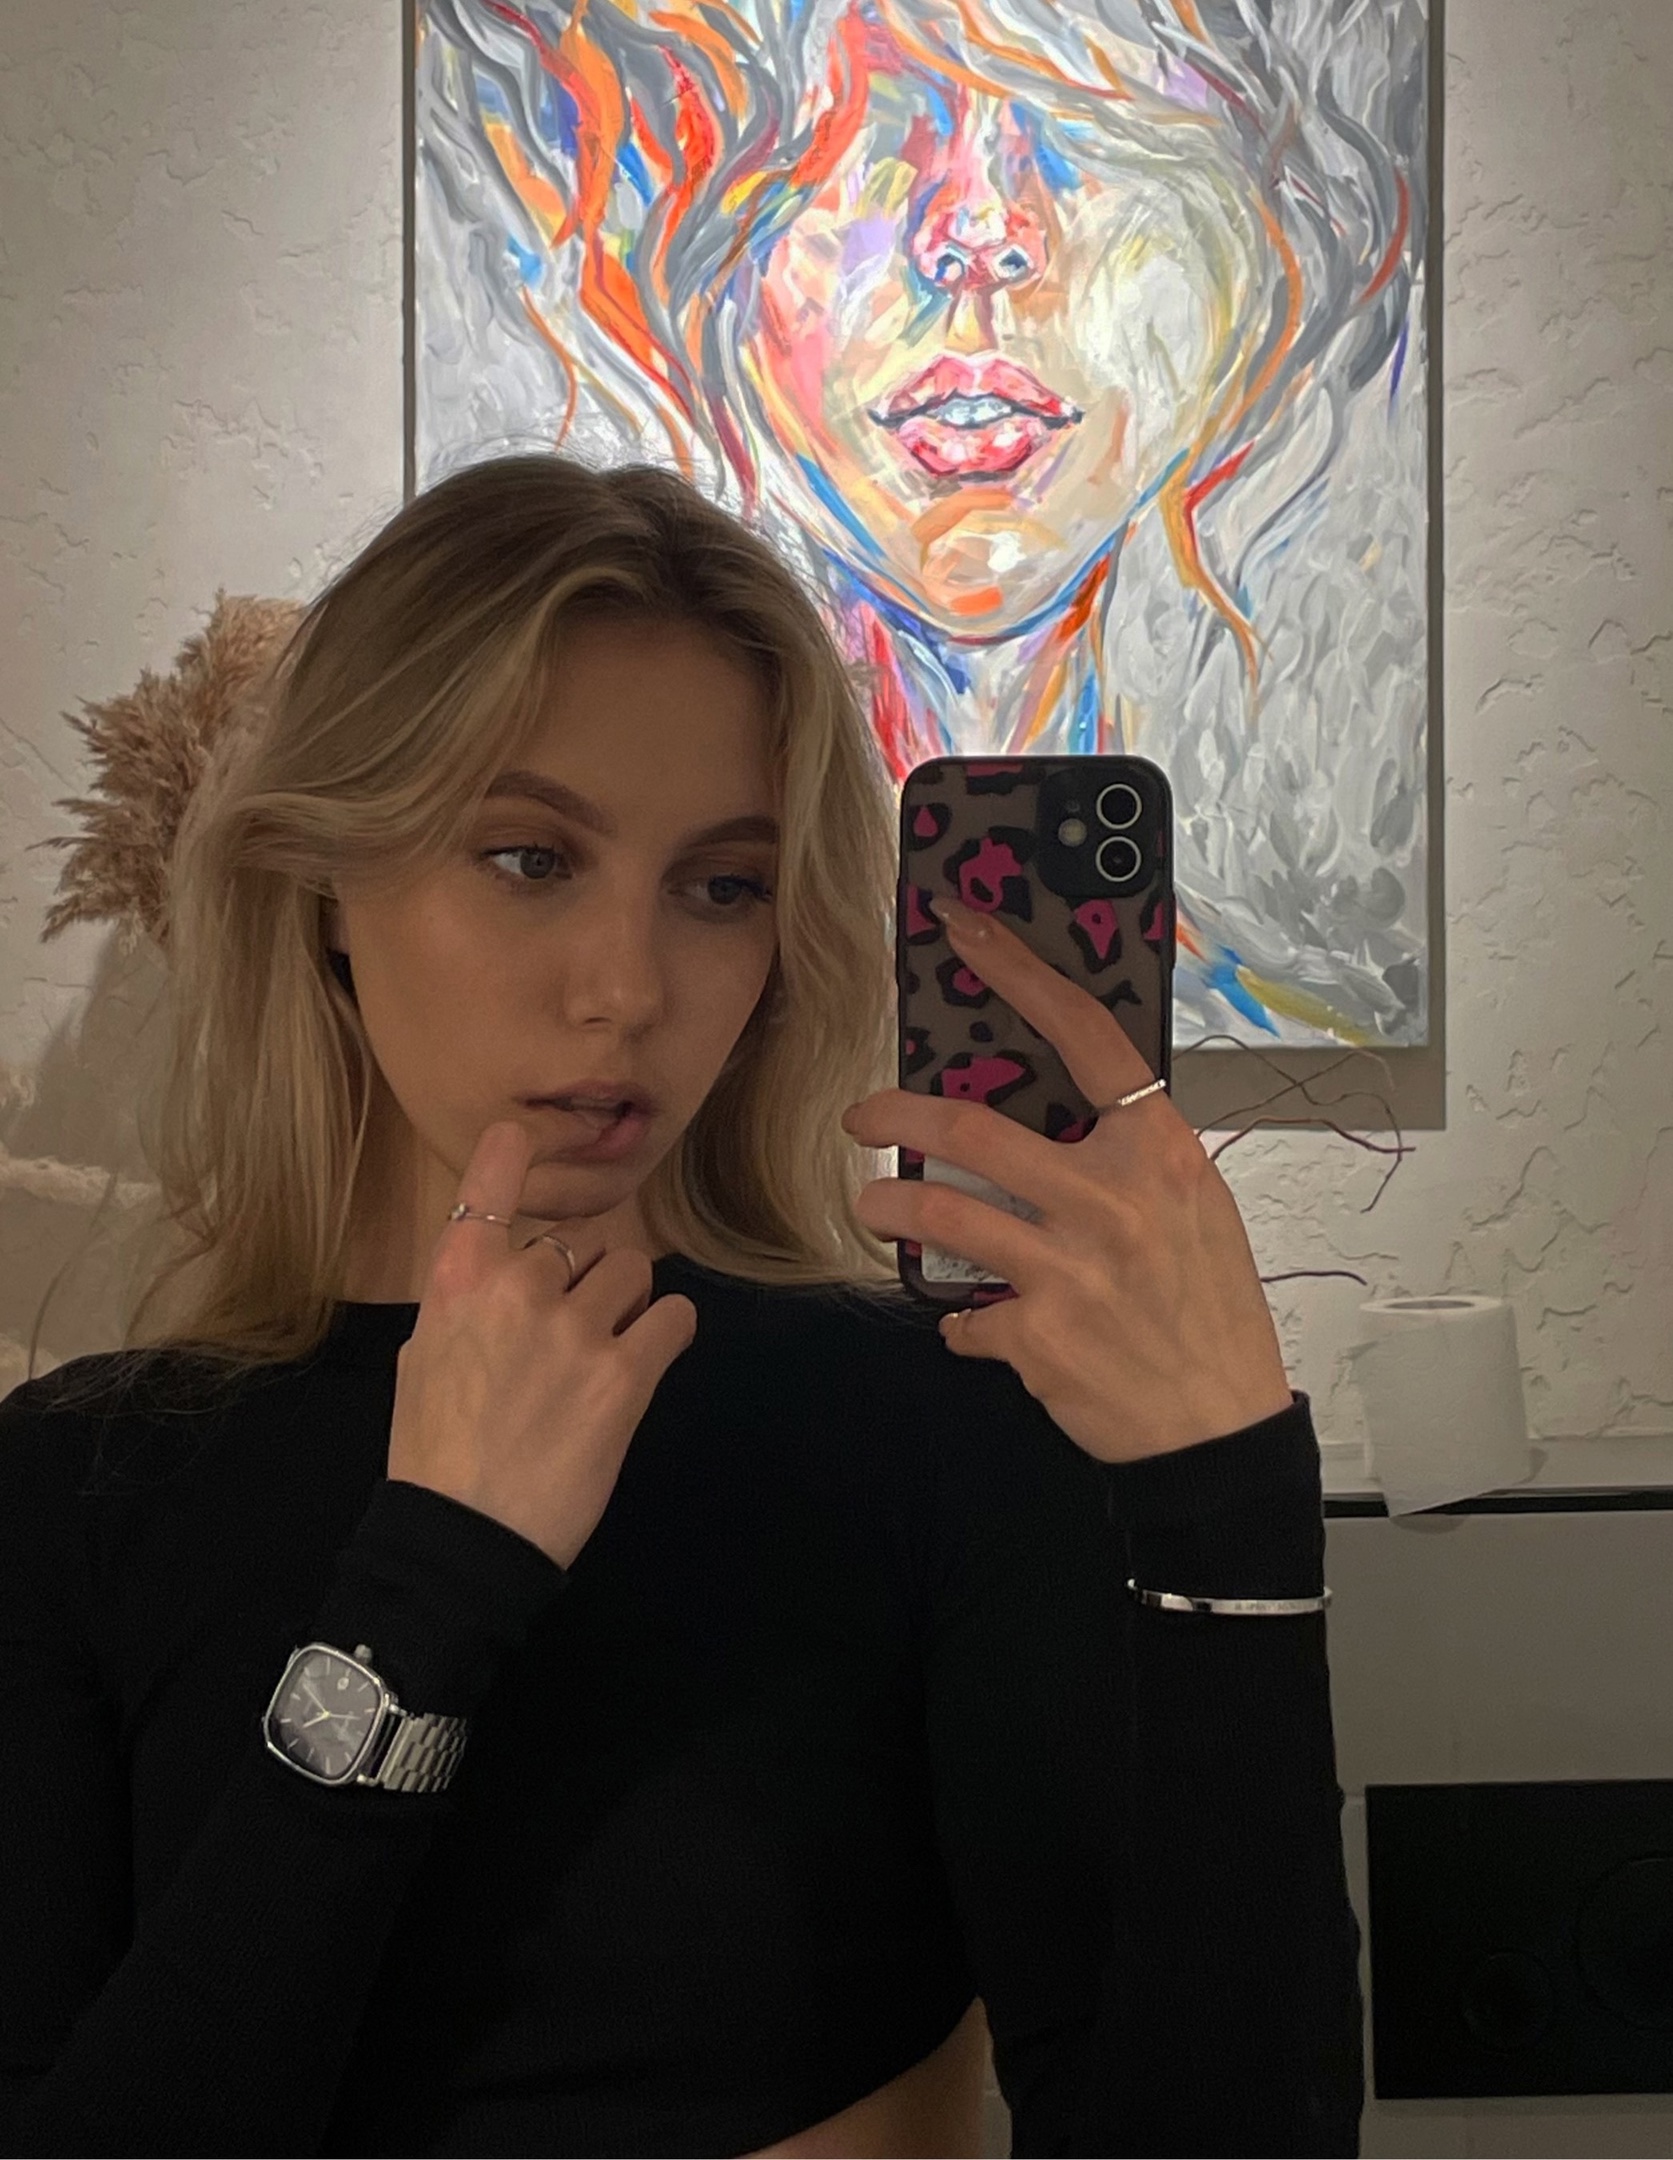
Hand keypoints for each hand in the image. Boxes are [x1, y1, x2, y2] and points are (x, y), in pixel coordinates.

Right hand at [387, 1119, 697, 1567]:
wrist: (464, 1537)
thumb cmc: (436, 1456)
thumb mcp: (424, 1361)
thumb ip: (465, 1304)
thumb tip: (501, 1279)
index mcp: (458, 1283)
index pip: (488, 1185)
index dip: (511, 1152)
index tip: (522, 1136)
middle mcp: (517, 1289)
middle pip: (577, 1244)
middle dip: (579, 1281)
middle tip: (566, 1337)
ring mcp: (575, 1329)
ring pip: (633, 1270)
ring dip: (628, 1300)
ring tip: (609, 1347)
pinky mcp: (626, 1374)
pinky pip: (674, 1317)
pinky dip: (669, 1329)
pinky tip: (652, 1352)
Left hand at [840, 894, 1293, 1465]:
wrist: (1220, 1427)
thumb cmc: (1208, 1310)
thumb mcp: (1194, 1208)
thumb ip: (1127, 1157)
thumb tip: (1055, 1111)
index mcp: (1157, 1151)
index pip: (1084, 1035)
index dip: (1019, 974)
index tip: (965, 931)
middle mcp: (1112, 1200)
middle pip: (974, 1128)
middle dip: (897, 1114)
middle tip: (862, 1116)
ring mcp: (1071, 1268)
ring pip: (942, 1212)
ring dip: (893, 1205)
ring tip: (878, 1206)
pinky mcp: (1037, 1334)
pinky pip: (965, 1312)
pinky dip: (962, 1319)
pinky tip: (975, 1323)